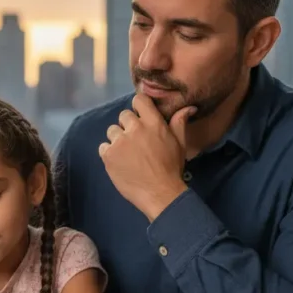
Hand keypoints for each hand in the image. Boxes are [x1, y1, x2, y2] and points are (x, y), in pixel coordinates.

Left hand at [98, 93, 195, 220]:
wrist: (160, 193)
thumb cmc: (172, 168)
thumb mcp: (179, 144)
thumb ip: (179, 123)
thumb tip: (188, 107)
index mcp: (153, 123)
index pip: (139, 100)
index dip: (138, 107)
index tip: (141, 116)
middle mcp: (134, 129)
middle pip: (124, 115)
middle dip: (128, 125)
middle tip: (136, 141)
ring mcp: (119, 142)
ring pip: (112, 131)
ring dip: (118, 139)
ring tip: (127, 153)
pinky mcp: (108, 155)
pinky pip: (103, 147)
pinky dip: (109, 153)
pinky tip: (119, 162)